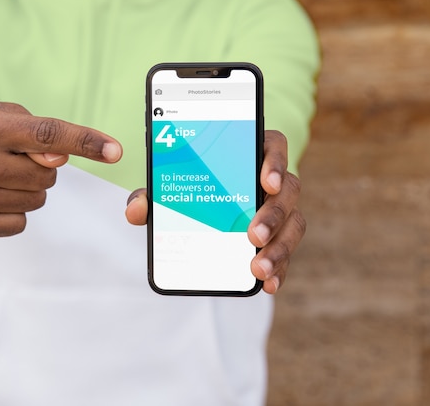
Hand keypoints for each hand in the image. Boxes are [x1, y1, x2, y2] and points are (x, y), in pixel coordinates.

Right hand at [0, 97, 121, 236]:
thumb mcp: (2, 113)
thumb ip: (38, 133)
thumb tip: (60, 160)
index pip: (47, 135)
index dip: (85, 142)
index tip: (115, 151)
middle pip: (48, 175)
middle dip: (43, 166)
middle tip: (15, 157)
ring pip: (37, 199)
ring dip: (29, 187)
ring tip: (0, 172)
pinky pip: (20, 222)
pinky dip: (14, 208)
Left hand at [125, 129, 305, 294]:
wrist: (194, 211)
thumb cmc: (186, 190)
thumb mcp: (167, 191)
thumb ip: (152, 197)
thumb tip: (136, 210)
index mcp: (248, 154)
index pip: (274, 146)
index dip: (276, 161)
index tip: (266, 182)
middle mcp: (270, 180)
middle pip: (289, 189)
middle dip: (274, 214)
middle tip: (253, 235)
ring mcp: (278, 208)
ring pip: (293, 222)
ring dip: (279, 247)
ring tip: (258, 268)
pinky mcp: (278, 236)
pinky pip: (287, 250)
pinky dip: (280, 268)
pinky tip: (267, 283)